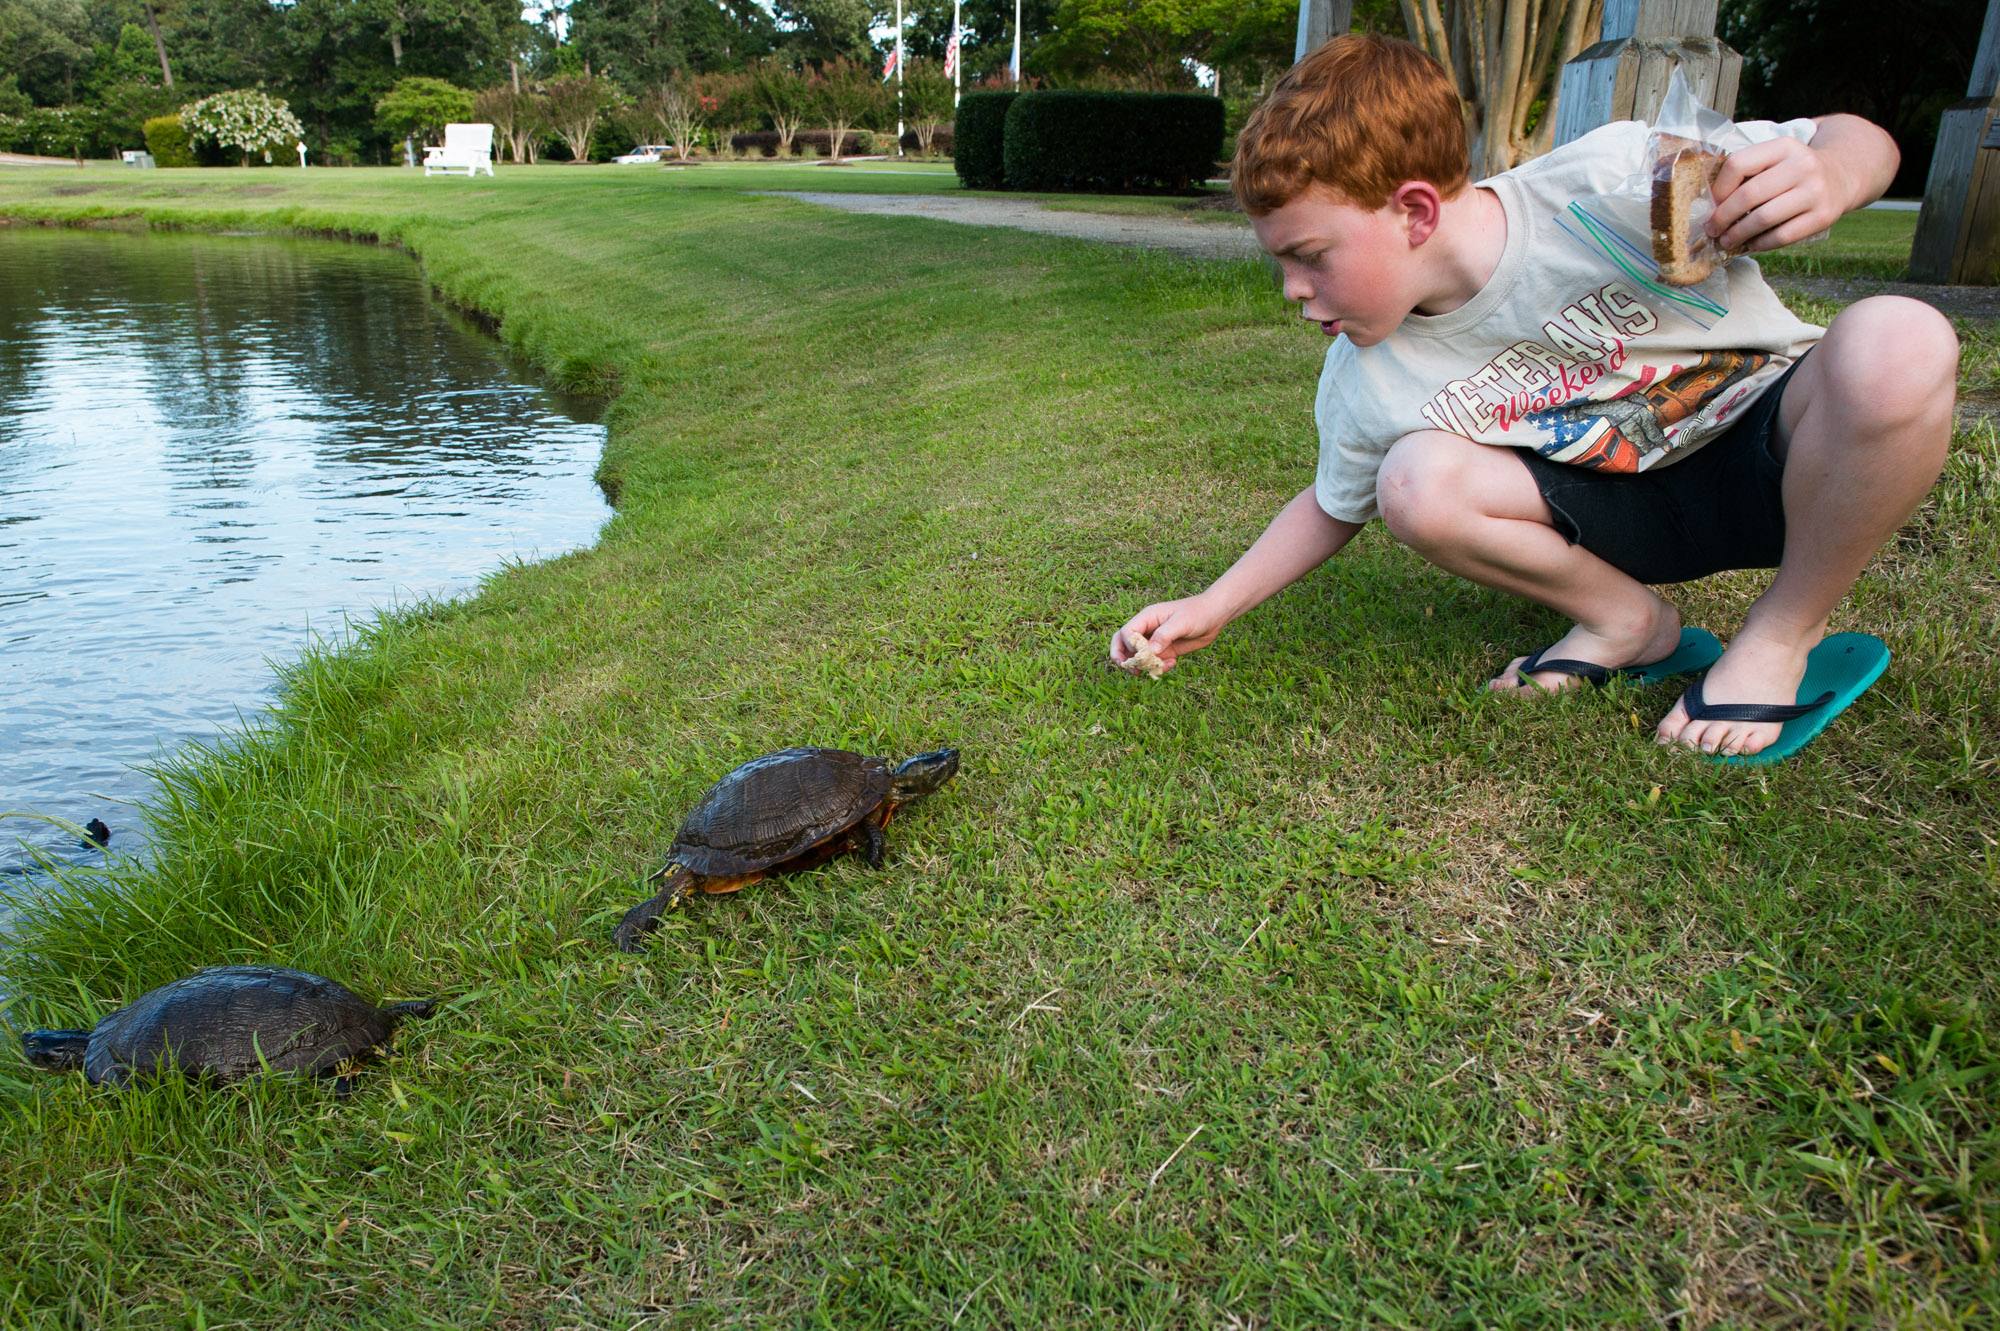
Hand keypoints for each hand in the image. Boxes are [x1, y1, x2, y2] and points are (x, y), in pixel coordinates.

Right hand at [1108, 594, 1228, 675]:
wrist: (1214, 616)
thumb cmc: (1197, 613)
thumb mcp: (1182, 622)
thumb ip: (1165, 635)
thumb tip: (1150, 650)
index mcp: (1147, 618)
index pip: (1127, 632)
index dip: (1129, 645)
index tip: (1142, 653)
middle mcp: (1147, 629)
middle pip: (1123, 643)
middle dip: (1122, 657)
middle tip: (1131, 670)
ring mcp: (1155, 641)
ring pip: (1137, 656)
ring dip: (1142, 666)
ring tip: (1153, 670)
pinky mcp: (1165, 651)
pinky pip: (1154, 662)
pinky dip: (1159, 667)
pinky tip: (1173, 663)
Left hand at [1707, 135, 1846, 254]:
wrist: (1842, 175)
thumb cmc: (1794, 172)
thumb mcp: (1775, 159)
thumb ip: (1747, 173)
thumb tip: (1709, 205)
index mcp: (1784, 147)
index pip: (1738, 164)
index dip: (1718, 189)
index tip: (1710, 205)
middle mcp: (1802, 166)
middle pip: (1748, 195)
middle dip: (1723, 217)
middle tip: (1712, 229)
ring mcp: (1815, 191)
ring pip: (1763, 218)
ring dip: (1738, 234)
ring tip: (1727, 240)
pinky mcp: (1823, 216)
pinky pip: (1782, 236)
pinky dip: (1760, 244)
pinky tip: (1752, 244)